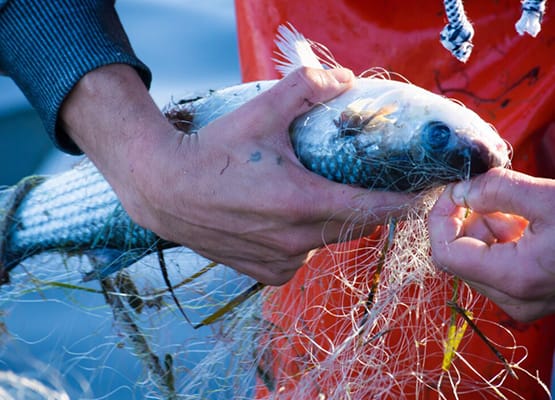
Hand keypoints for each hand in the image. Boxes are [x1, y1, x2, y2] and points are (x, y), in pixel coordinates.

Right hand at [61, 64, 409, 284]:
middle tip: (363, 184)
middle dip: (365, 208)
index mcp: (301, 203)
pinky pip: (301, 258)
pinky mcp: (264, 273)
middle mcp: (295, 240)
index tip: (419, 195)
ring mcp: (280, 260)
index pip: (372, 209)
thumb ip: (305, 89)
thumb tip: (344, 79)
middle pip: (353, 226)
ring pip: (326, 242)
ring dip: (330, 223)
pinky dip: (303, 240)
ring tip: (314, 197)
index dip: (401, 203)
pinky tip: (285, 221)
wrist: (164, 190)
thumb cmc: (212, 152)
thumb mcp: (259, 113)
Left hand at [429, 168, 554, 320]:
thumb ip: (497, 190)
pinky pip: (497, 264)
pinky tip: (526, 220)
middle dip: (466, 219)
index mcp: (514, 278)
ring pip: (477, 259)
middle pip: (459, 256)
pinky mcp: (532, 293)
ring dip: (485, 226)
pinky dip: (501, 237)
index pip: (445, 253)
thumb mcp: (551, 198)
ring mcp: (523, 300)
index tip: (454, 191)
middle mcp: (513, 298)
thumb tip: (460, 189)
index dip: (440, 218)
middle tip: (489, 191)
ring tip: (518, 206)